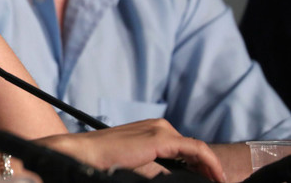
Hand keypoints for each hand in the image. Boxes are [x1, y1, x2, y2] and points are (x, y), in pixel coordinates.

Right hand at [38, 119, 225, 181]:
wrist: (85, 154)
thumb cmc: (103, 161)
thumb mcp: (134, 162)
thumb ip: (153, 165)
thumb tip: (169, 176)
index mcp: (150, 130)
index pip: (183, 147)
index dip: (198, 166)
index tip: (206, 181)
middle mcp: (157, 126)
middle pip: (192, 148)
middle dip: (206, 167)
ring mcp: (161, 130)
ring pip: (197, 149)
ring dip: (211, 167)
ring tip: (217, 182)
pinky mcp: (162, 139)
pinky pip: (196, 150)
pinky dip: (210, 164)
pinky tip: (216, 178)